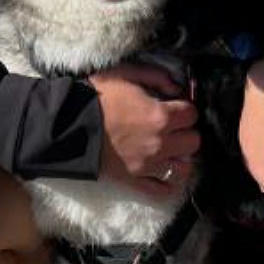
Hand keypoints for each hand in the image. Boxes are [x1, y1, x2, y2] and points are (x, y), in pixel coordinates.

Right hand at [90, 62, 199, 199]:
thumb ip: (157, 76)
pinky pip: (163, 190)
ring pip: (184, 169)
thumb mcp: (127, 73)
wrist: (70, 124)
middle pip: (193, 142)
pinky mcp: (136, 180)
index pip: (192, 114)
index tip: (174, 107)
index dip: (184, 108)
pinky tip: (161, 170)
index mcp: (160, 116)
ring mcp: (149, 165)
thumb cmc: (98, 96)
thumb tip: (177, 88)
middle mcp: (160, 143)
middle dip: (185, 131)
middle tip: (171, 127)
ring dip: (179, 157)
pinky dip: (167, 182)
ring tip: (168, 149)